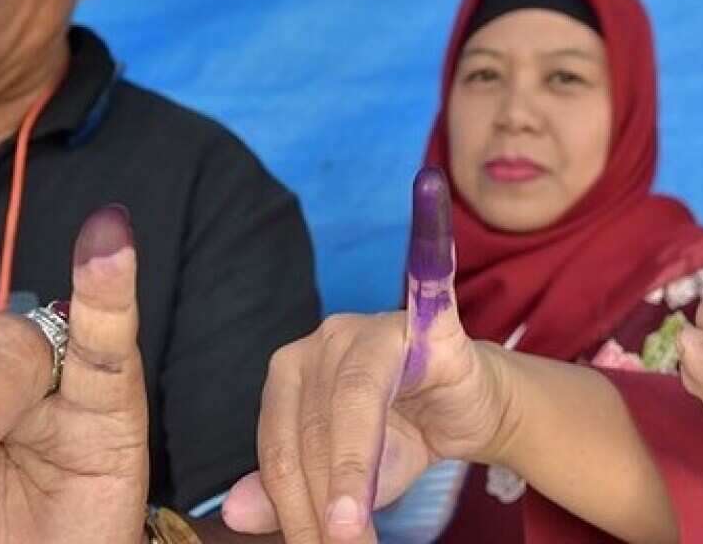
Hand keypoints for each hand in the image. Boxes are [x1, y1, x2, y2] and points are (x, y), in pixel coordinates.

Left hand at [222, 168, 511, 542]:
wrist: (468, 413)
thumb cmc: (398, 439)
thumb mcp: (345, 477)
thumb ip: (289, 491)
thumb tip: (234, 516)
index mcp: (292, 373)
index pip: (278, 443)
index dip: (291, 504)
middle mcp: (324, 339)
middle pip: (309, 426)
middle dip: (322, 499)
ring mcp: (375, 324)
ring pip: (352, 400)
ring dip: (354, 470)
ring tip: (357, 530)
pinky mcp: (431, 316)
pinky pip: (429, 274)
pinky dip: (431, 235)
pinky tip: (428, 191)